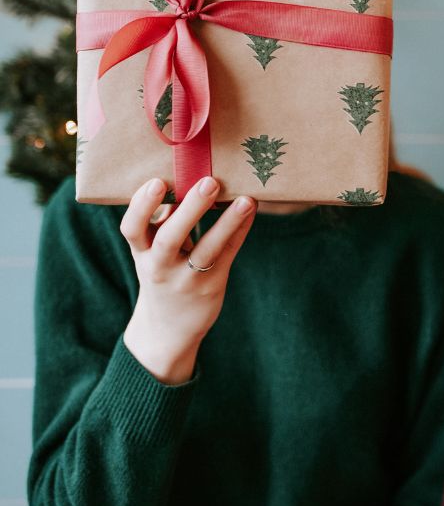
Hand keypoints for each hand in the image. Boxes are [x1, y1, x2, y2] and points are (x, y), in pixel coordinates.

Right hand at [121, 177, 256, 383]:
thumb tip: (182, 177)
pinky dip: (240, 231)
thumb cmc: (162, 273)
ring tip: (245, 200)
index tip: (157, 181)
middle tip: (209, 182)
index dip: (141, 205)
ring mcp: (186, 279)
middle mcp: (159, 267)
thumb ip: (163, 219)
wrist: (168, 328)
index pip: (132, 229)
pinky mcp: (211, 286)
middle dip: (189, 209)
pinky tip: (250, 211)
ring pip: (206, 250)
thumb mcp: (151, 250)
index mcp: (141, 253)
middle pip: (169, 238)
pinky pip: (227, 254)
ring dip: (226, 222)